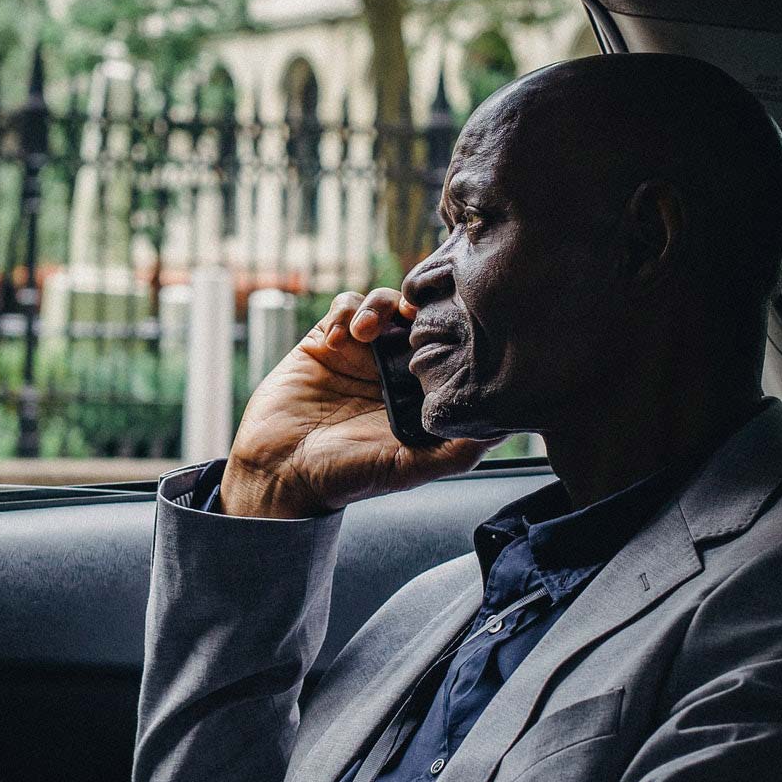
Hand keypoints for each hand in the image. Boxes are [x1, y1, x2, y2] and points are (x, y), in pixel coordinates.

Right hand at [218, 289, 491, 517]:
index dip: (452, 330)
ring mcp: (359, 353)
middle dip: (418, 307)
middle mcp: (392, 369)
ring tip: (365, 332)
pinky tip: (338, 339)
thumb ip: (457, 452)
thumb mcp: (408, 469)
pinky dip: (345, 312)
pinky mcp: (325, 341)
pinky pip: (344, 306)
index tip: (449, 328)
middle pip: (419, 316)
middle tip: (412, 315)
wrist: (279, 472)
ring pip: (385, 303)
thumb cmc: (344, 477)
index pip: (447, 346)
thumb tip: (502, 427)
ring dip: (380, 307)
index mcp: (418, 394)